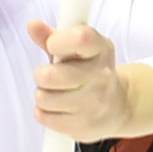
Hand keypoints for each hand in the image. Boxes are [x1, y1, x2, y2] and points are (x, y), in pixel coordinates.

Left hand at [27, 20, 152, 142]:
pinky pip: (44, 117)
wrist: (119, 107)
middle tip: (50, 76)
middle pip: (50, 75)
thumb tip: (33, 25)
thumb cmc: (91, 72)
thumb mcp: (77, 49)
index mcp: (100, 49)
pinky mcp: (85, 126)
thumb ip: (52, 36)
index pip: (80, 38)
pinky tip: (58, 108)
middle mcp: (102, 76)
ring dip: (43, 95)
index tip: (53, 45)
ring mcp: (95, 103)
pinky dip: (44, 113)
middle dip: (42, 75)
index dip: (57, 41)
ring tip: (56, 93)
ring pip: (43, 98)